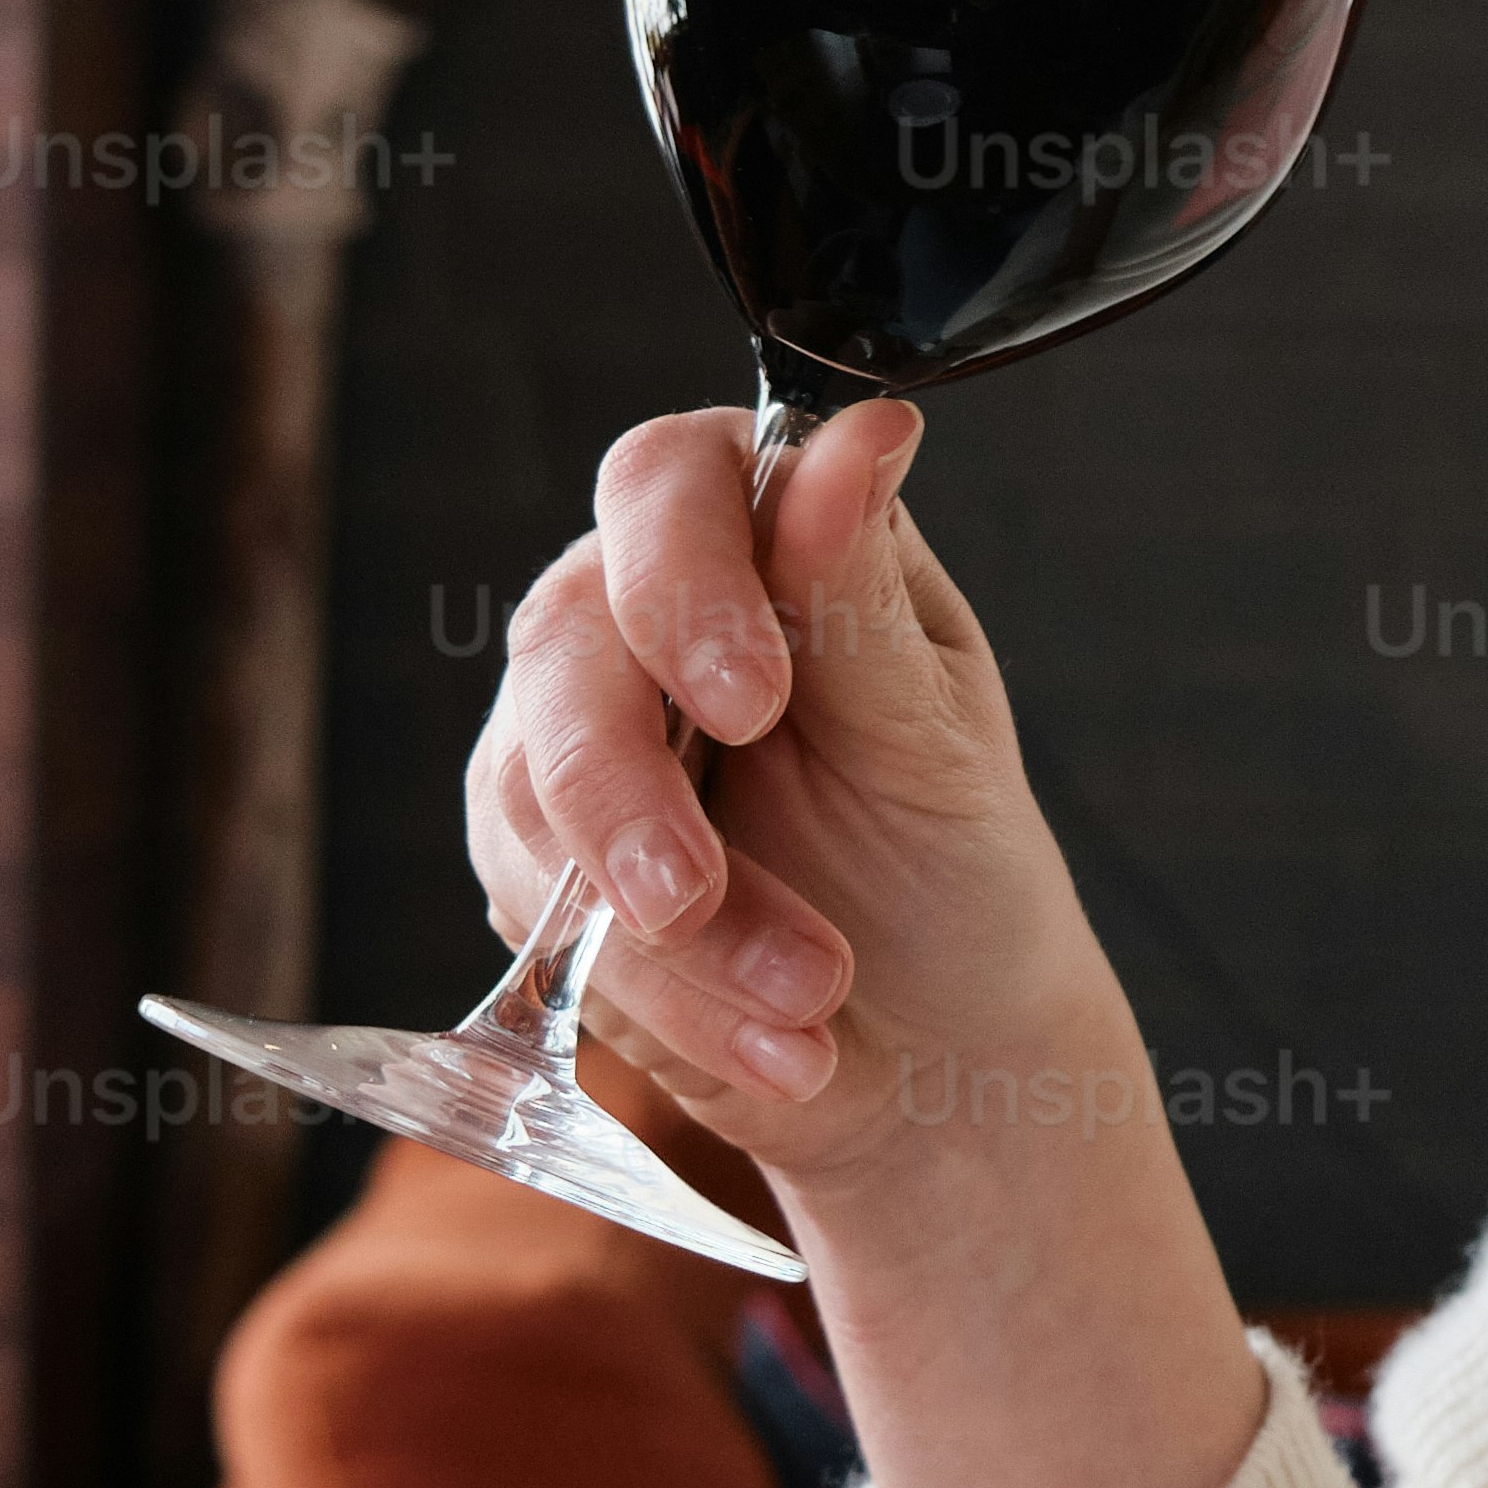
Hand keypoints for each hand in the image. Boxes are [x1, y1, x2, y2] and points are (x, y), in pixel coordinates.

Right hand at [465, 398, 1116, 1192]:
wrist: (936, 1058)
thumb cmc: (953, 871)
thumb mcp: (929, 740)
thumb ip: (860, 597)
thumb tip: (866, 429)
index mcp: (766, 540)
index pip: (667, 482)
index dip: (682, 579)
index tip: (752, 702)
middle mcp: (646, 616)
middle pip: (564, 644)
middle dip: (632, 792)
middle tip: (697, 894)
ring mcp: (574, 736)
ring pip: (534, 795)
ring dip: (676, 930)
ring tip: (809, 1003)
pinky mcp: (538, 863)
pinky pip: (536, 916)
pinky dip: (660, 999)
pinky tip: (772, 1052)